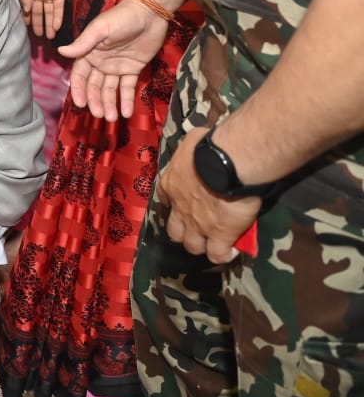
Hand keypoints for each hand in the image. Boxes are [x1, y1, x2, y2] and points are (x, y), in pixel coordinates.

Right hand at [19, 0, 71, 37]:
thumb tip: (27, 10)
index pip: (27, 7)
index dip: (27, 17)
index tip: (26, 27)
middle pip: (39, 13)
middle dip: (38, 25)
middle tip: (39, 37)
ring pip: (49, 13)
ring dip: (49, 24)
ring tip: (49, 37)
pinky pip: (59, 8)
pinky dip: (57, 18)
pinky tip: (56, 27)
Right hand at [61, 0, 169, 120]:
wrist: (149, 13)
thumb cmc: (121, 18)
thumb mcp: (100, 29)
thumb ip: (83, 43)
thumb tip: (61, 51)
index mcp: (90, 52)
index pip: (80, 75)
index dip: (79, 90)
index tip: (81, 104)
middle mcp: (101, 62)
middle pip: (95, 86)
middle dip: (96, 101)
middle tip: (99, 115)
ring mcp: (117, 67)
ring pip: (110, 89)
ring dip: (109, 104)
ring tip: (110, 119)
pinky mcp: (133, 69)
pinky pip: (128, 87)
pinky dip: (127, 100)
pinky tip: (126, 113)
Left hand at [158, 127, 261, 264]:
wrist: (226, 163)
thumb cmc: (209, 147)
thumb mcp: (192, 142)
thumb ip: (192, 149)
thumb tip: (200, 142)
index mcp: (170, 185)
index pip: (166, 201)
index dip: (176, 204)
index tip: (188, 203)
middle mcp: (179, 208)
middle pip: (174, 231)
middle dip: (184, 232)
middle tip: (199, 228)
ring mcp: (197, 225)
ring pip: (192, 246)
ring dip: (202, 245)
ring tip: (214, 241)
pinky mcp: (218, 235)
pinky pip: (216, 254)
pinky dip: (222, 255)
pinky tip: (231, 251)